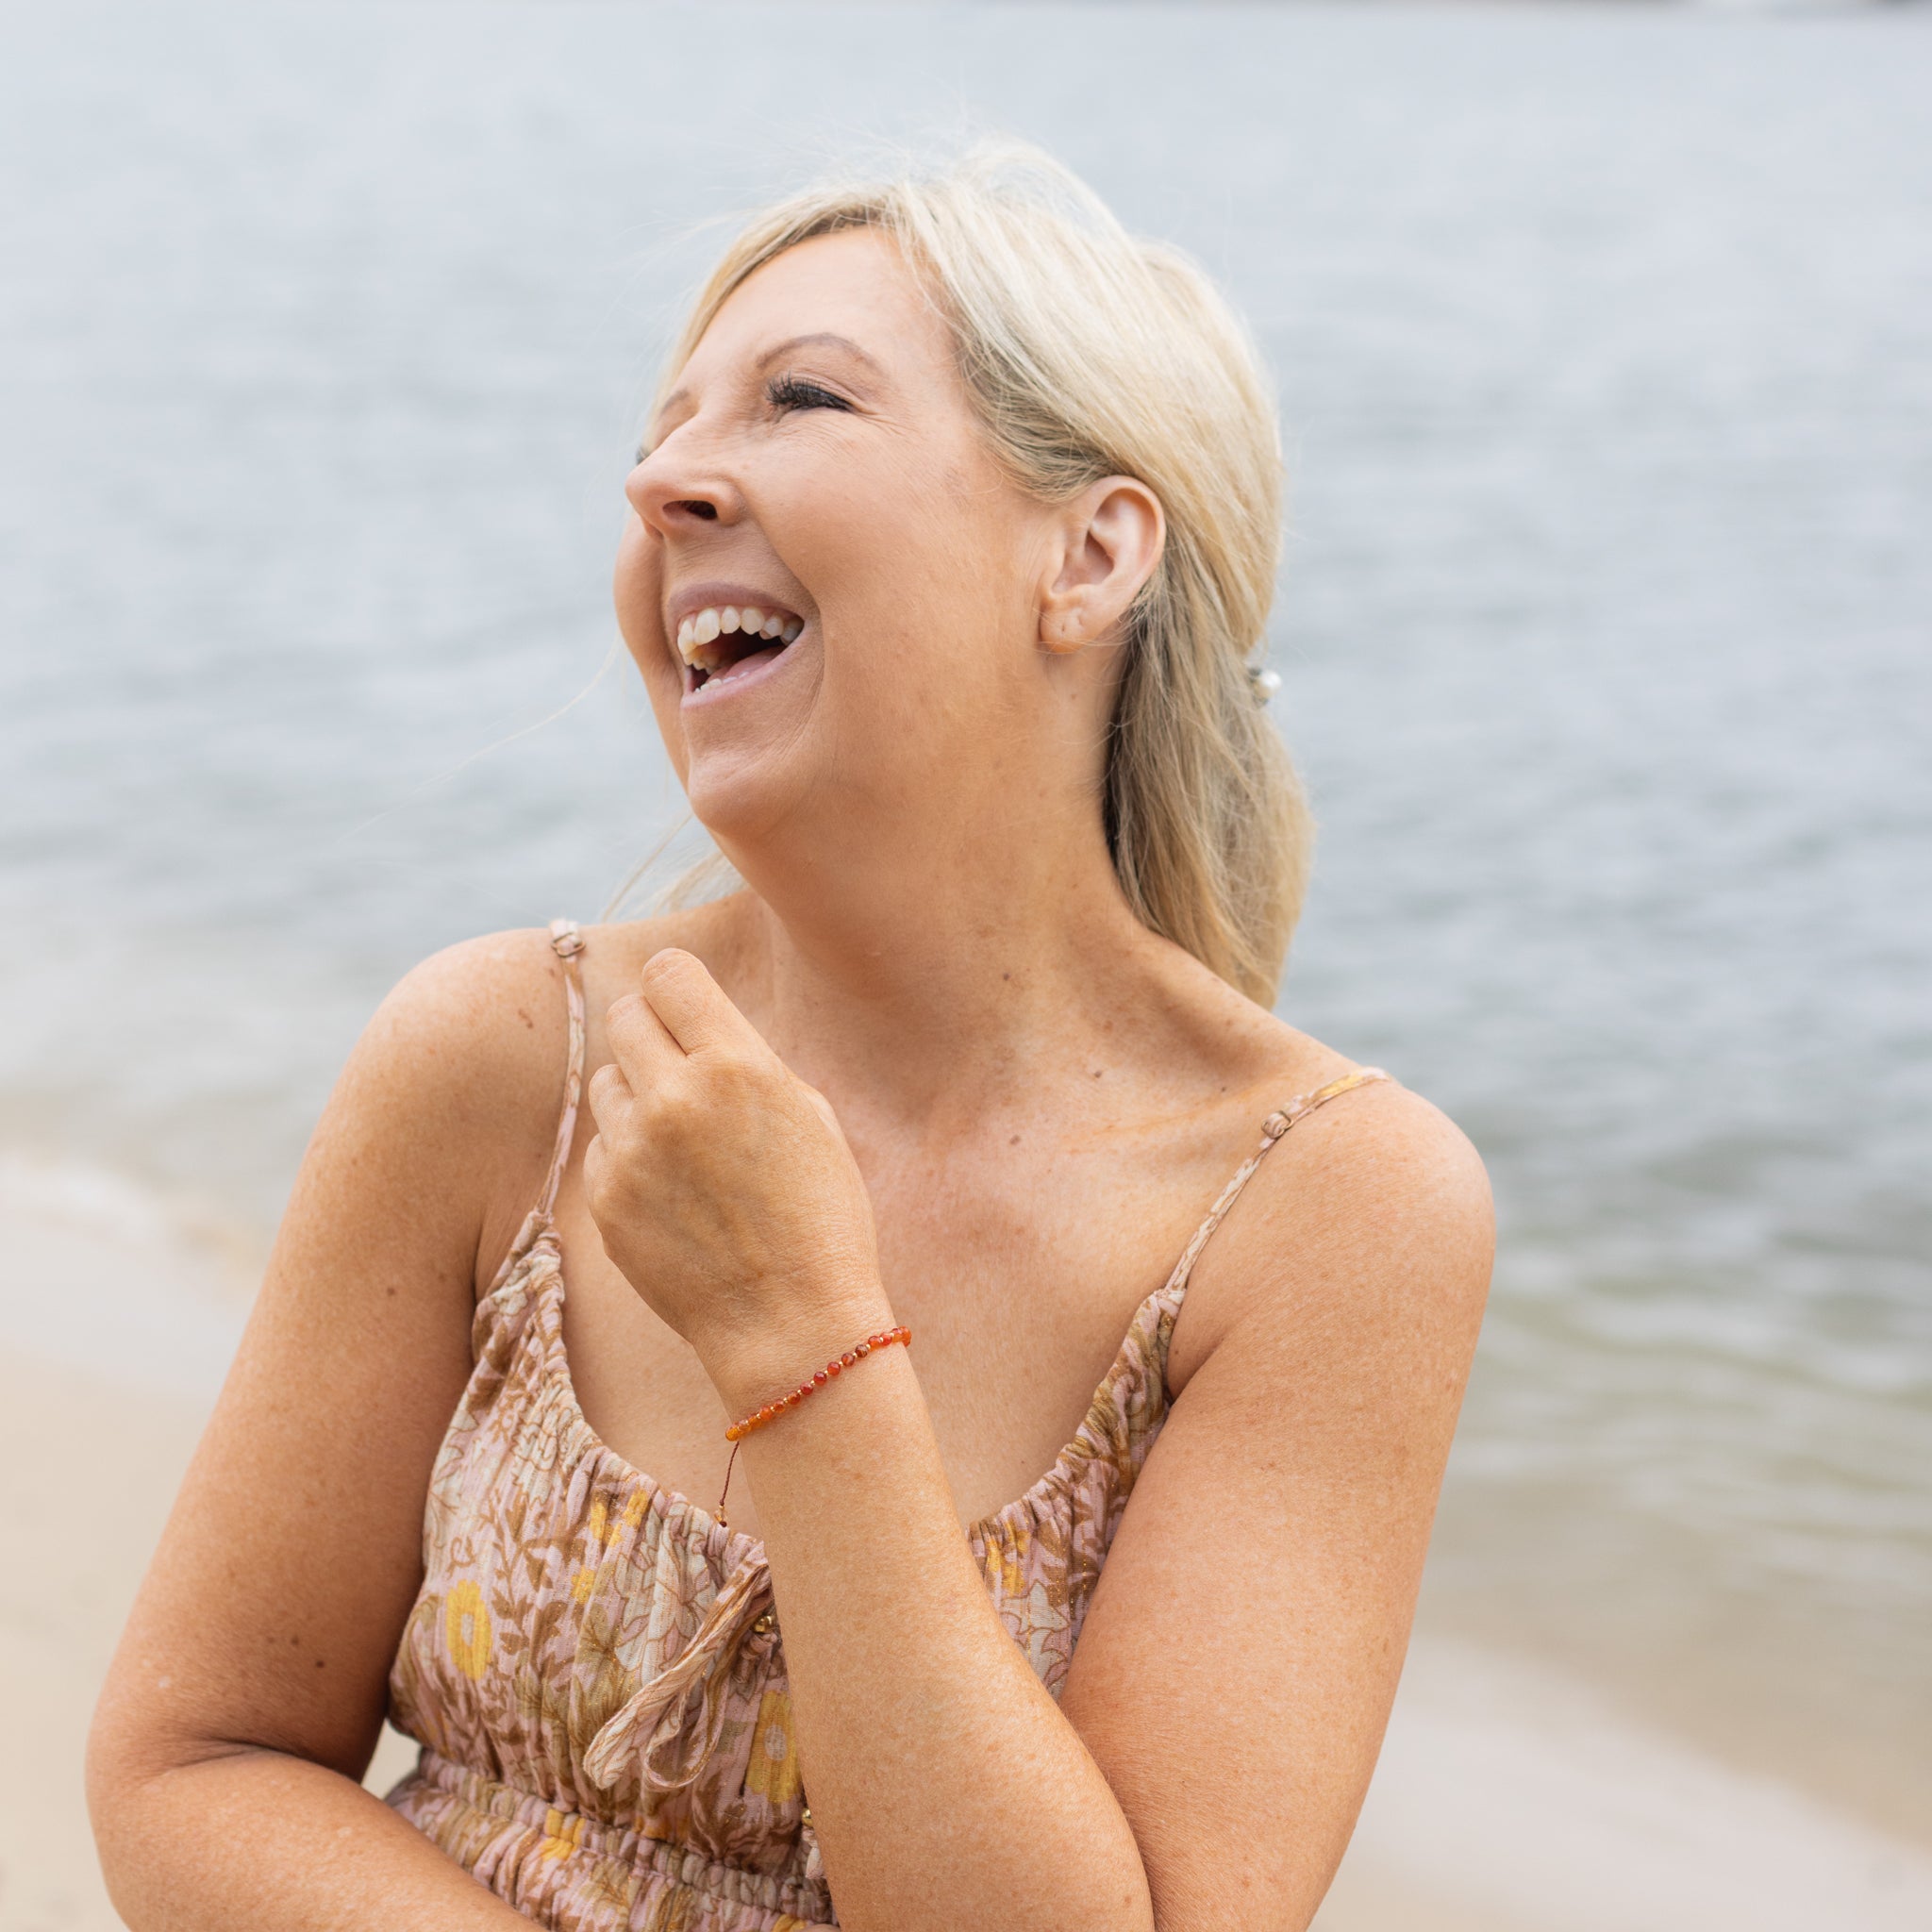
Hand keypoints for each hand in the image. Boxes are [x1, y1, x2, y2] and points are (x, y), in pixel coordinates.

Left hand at [583, 949, 889, 1405]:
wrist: (791, 1323)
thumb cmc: (820, 1216)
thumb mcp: (809, 1115)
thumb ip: (747, 1058)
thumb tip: (695, 1025)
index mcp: (736, 1065)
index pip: (669, 973)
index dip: (678, 986)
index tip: (685, 1004)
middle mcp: (673, 1098)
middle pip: (625, 1015)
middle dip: (651, 1030)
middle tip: (679, 1064)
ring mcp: (631, 1151)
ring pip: (606, 1081)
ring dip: (637, 1094)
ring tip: (685, 1141)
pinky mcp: (605, 1200)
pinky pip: (602, 1147)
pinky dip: (629, 1157)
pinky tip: (675, 1193)